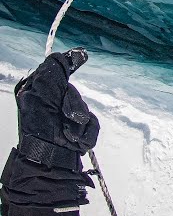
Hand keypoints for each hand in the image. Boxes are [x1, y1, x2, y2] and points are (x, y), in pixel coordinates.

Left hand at [1, 48, 97, 207]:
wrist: (50, 162)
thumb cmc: (40, 129)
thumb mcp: (42, 93)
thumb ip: (55, 71)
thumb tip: (68, 54)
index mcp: (37, 92)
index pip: (59, 72)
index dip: (69, 66)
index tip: (82, 56)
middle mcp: (50, 104)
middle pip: (74, 93)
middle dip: (73, 106)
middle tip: (64, 117)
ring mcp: (64, 119)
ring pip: (85, 111)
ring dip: (80, 123)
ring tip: (68, 134)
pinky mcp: (77, 132)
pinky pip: (92, 125)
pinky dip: (86, 134)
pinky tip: (74, 141)